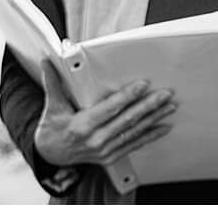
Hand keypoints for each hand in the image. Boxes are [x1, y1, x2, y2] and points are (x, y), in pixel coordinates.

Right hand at [34, 57, 176, 167]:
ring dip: (154, 119)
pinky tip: (163, 127)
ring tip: (169, 107)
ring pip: (134, 132)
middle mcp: (95, 140)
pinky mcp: (111, 156)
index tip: (142, 85)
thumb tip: (48, 61)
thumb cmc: (52, 130)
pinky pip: (134, 145)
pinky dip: (150, 136)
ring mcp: (104, 150)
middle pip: (127, 120)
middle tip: (165, 94)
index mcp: (81, 126)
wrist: (50, 156)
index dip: (127, 96)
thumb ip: (53, 82)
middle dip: (148, 106)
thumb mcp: (52, 106)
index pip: (109, 109)